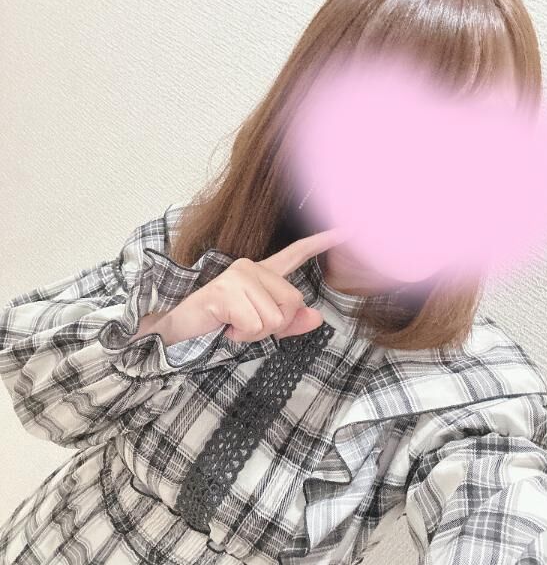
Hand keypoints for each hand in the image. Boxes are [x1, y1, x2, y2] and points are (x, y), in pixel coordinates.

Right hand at [146, 228, 346, 345]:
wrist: (178, 332)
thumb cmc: (217, 326)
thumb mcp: (258, 327)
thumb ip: (288, 323)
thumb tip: (317, 317)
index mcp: (261, 274)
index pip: (296, 254)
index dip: (322, 242)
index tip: (349, 228)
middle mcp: (251, 267)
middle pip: (292, 302)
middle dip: (273, 325)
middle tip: (244, 324)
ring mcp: (238, 276)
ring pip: (274, 318)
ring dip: (253, 333)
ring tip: (231, 325)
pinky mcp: (225, 290)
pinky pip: (254, 325)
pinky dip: (240, 336)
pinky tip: (223, 326)